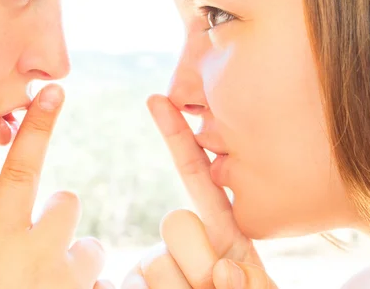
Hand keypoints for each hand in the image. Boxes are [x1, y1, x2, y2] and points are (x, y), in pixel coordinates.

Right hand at [0, 84, 111, 288]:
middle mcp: (35, 257)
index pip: (19, 173)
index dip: (37, 129)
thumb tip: (26, 229)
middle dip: (59, 216)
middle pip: (67, 202)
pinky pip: (105, 284)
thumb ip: (4, 243)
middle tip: (42, 251)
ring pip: (92, 249)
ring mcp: (65, 283)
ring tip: (54, 286)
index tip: (53, 91)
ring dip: (79, 264)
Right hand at [122, 95, 276, 288]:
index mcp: (221, 231)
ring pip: (154, 265)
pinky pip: (122, 283)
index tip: (155, 99)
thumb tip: (226, 269)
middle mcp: (182, 242)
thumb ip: (247, 281)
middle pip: (175, 225)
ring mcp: (155, 266)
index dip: (176, 136)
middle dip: (200, 264)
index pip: (194, 173)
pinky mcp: (130, 286)